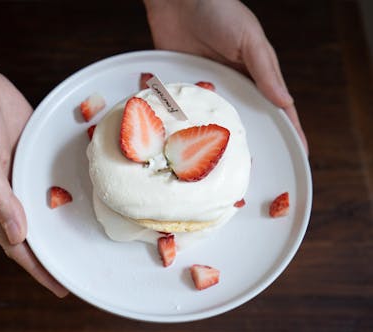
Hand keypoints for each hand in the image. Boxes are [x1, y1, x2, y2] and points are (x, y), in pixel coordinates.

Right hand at [0, 71, 67, 296]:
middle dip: (54, 253)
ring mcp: (22, 176)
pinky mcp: (33, 158)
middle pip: (34, 233)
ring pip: (44, 209)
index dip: (37, 268)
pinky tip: (84, 199)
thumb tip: (19, 235)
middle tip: (81, 269)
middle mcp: (8, 194)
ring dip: (61, 225)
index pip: (16, 245)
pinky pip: (51, 181)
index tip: (60, 285)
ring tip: (87, 241)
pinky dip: (64, 194)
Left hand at [144, 0, 307, 152]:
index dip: (289, 129)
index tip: (299, 152)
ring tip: (218, 162)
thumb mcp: (248, 38)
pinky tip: (185, 142)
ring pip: (214, 121)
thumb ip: (265, 70)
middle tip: (251, 166)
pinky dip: (185, 123)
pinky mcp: (181, 87)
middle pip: (244, 120)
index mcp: (255, 75)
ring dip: (216, 138)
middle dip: (248, 143)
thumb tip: (284, 101)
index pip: (276, 107)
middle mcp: (232, 85)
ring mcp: (206, 88)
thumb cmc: (218, 10)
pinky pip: (184, 110)